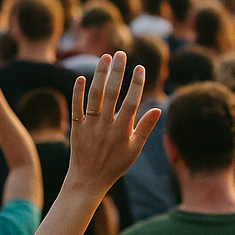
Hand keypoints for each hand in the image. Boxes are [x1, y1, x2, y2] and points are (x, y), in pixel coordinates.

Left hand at [67, 52, 161, 195]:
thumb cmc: (115, 165)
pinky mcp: (76, 128)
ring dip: (99, 76)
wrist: (88, 181)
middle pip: (112, 94)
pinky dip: (77, 93)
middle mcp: (105, 126)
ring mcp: (89, 126)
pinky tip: (81, 77)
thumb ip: (145, 129)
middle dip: (117, 72)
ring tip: (105, 58)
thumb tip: (158, 108)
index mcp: (122, 132)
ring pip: (94, 96)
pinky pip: (76, 107)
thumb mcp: (134, 150)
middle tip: (121, 53)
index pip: (131, 103)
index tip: (140, 68)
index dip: (136, 84)